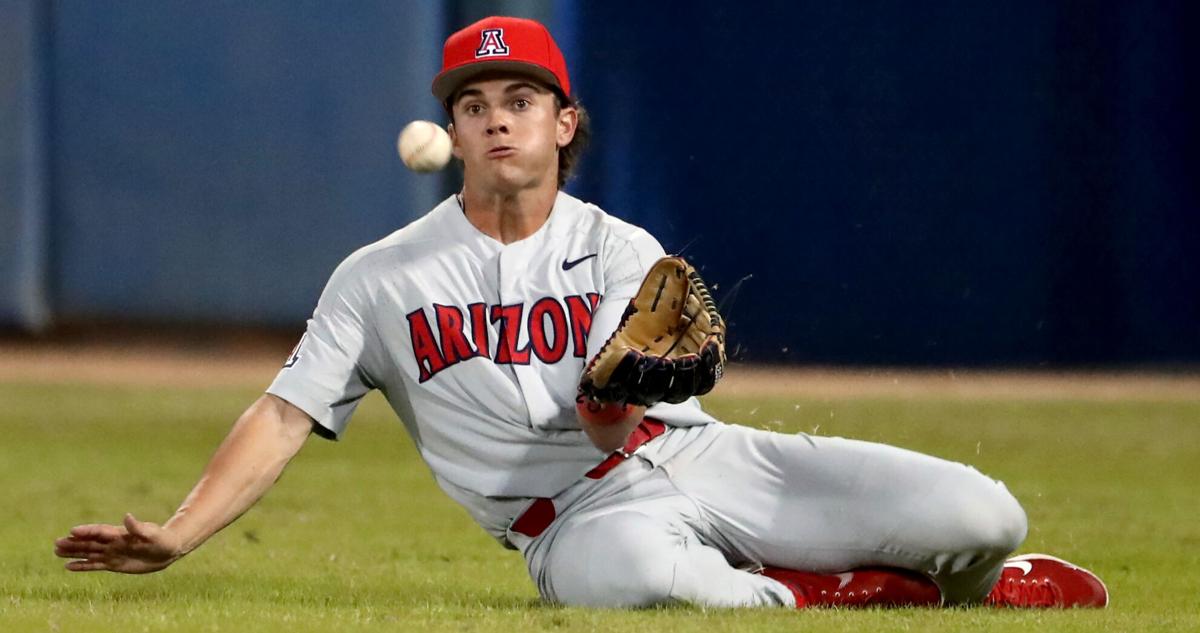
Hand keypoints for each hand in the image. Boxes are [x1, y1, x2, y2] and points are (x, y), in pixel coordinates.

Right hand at [54, 513, 183, 573]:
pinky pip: (95, 565)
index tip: (72, 531)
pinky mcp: (114, 564)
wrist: (168, 551)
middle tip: (56, 543)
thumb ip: (138, 527)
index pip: (99, 532)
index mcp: (120, 534)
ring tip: (56, 551)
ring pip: (89, 553)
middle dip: (74, 543)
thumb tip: (127, 516)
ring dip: (73, 552)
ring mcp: (112, 553)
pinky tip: (68, 566)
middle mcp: (113, 543)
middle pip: (89, 542)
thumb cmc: (162, 540)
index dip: (87, 531)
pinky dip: (82, 565)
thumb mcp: (152, 534)